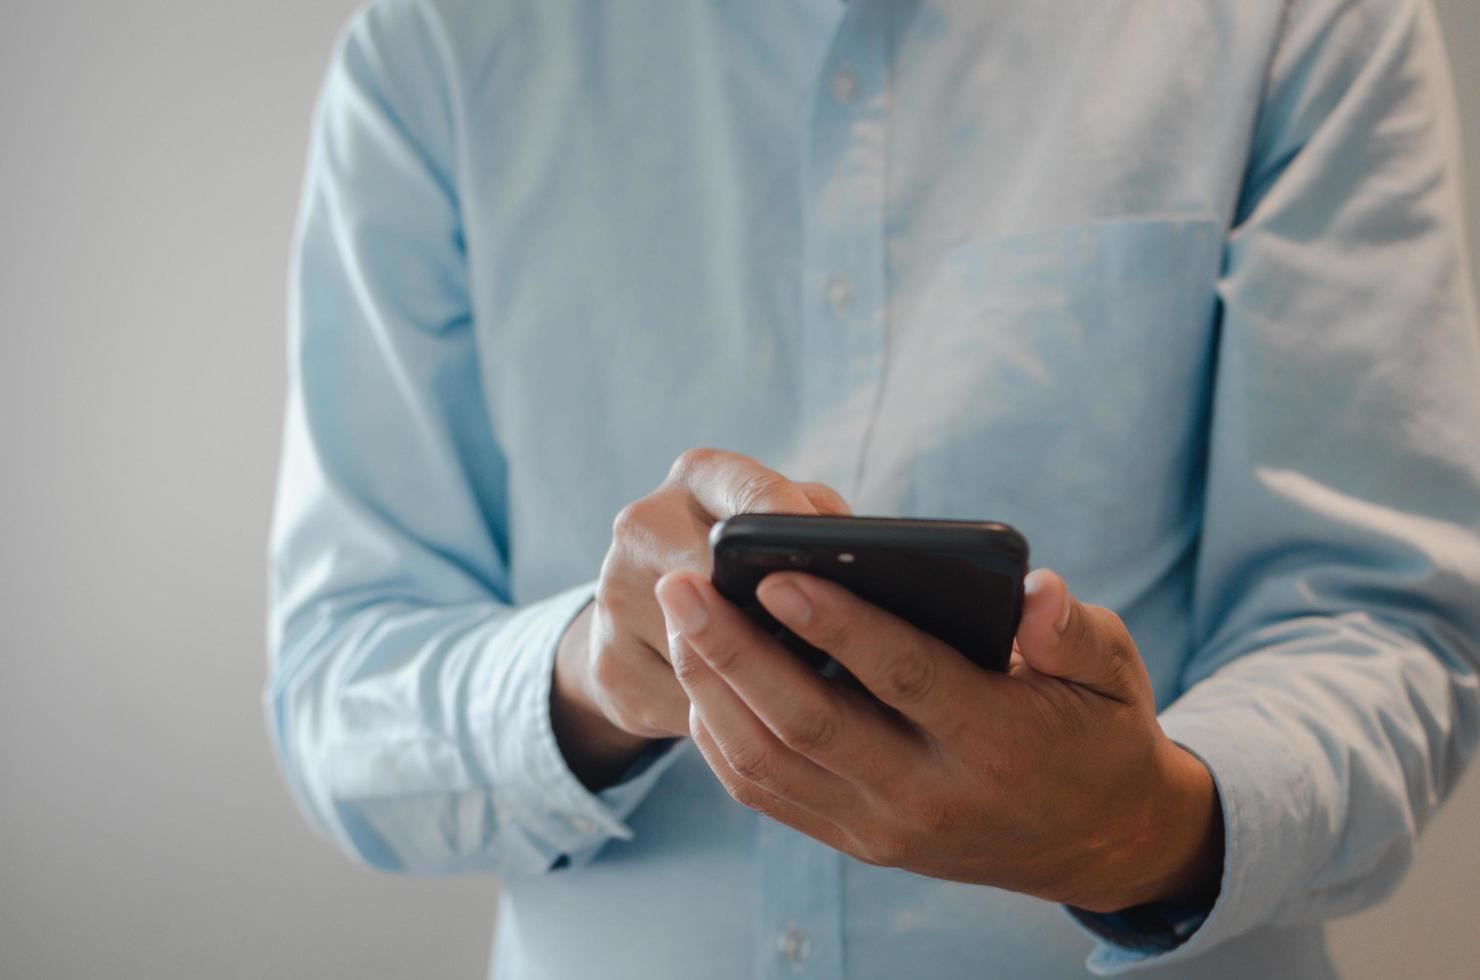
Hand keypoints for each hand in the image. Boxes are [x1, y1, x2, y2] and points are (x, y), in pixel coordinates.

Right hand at [551, 448, 849, 788]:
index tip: (824, 550)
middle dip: (774, 616)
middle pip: (717, 577)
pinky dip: (731, 722)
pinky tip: (762, 724)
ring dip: (760, 680)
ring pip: (705, 655)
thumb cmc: (749, 567)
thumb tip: (853, 565)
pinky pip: (688, 709)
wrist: (644, 620)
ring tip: (813, 692)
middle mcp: (643, 525)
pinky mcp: (610, 668)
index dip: (786, 521)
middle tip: (831, 649)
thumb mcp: (784, 530)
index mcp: (699, 478)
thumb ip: (820, 529)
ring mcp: (615, 598)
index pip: (747, 489)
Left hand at [655, 566, 1223, 912]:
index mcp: (997, 742)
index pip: (904, 677)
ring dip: (710, 689)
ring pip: (769, 761)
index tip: (777, 575)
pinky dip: (720, 738)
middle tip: (682, 586)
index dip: (839, 625)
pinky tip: (696, 680)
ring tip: (678, 620)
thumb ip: (1073, 632)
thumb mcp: (1111, 676)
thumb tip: (1035, 592)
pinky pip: (767, 793)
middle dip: (734, 651)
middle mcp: (928, 795)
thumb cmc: (1094, 733)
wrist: (1093, 842)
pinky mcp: (856, 841)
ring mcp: (883, 827)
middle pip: (809, 723)